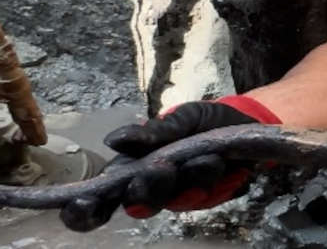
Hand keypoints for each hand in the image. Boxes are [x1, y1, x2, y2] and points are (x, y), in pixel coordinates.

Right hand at [59, 95, 279, 230]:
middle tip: (157, 170)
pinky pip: (203, 194)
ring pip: (172, 199)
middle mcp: (154, 186)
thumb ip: (153, 131)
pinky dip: (206, 175)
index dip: (86, 208)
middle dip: (145, 190)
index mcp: (135, 167)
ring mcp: (181, 194)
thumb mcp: (180, 118)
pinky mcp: (207, 197)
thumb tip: (114, 140)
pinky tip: (213, 161)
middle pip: (138, 202)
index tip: (80, 206)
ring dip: (181, 181)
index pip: (103, 195)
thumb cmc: (202, 121)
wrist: (246, 122)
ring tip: (191, 160)